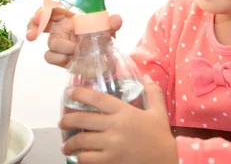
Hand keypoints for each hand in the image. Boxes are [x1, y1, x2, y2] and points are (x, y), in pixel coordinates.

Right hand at [26, 7, 122, 67]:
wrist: (105, 61)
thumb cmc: (103, 39)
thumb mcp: (109, 30)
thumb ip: (111, 24)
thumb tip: (116, 19)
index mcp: (70, 17)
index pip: (52, 9)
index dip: (43, 11)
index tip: (38, 17)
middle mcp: (62, 28)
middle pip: (40, 22)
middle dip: (33, 26)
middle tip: (32, 35)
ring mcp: (59, 43)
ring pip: (50, 43)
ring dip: (62, 47)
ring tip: (75, 50)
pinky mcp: (59, 58)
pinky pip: (50, 57)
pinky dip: (59, 58)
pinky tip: (69, 59)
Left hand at [59, 75, 177, 163]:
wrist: (168, 161)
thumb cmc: (160, 137)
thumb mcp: (159, 111)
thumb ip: (152, 92)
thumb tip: (146, 76)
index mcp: (125, 111)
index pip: (97, 98)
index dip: (80, 93)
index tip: (70, 92)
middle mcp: (116, 126)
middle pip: (83, 119)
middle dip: (67, 120)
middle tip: (62, 122)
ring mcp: (112, 145)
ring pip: (81, 140)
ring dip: (70, 143)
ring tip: (66, 145)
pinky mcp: (111, 161)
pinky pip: (87, 159)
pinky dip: (80, 157)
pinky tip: (78, 157)